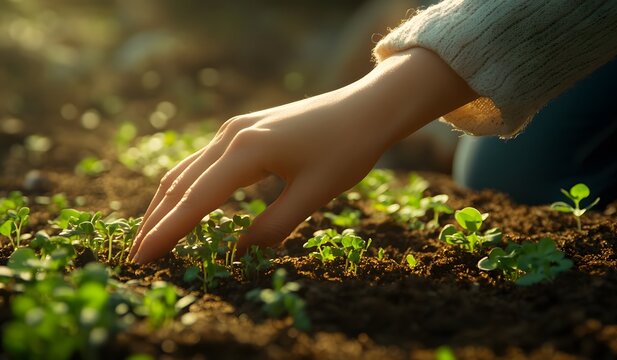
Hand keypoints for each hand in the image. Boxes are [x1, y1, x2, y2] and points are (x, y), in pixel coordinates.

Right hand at [129, 48, 477, 263]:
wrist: (366, 107)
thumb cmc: (347, 150)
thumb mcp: (313, 195)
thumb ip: (273, 227)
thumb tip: (238, 255)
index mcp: (247, 151)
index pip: (195, 199)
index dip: (167, 232)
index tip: (142, 259)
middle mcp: (231, 135)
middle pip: (180, 183)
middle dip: (156, 221)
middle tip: (137, 256)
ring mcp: (235, 129)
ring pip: (187, 170)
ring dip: (166, 204)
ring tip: (150, 235)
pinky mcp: (243, 130)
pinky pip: (203, 162)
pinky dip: (186, 188)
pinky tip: (184, 205)